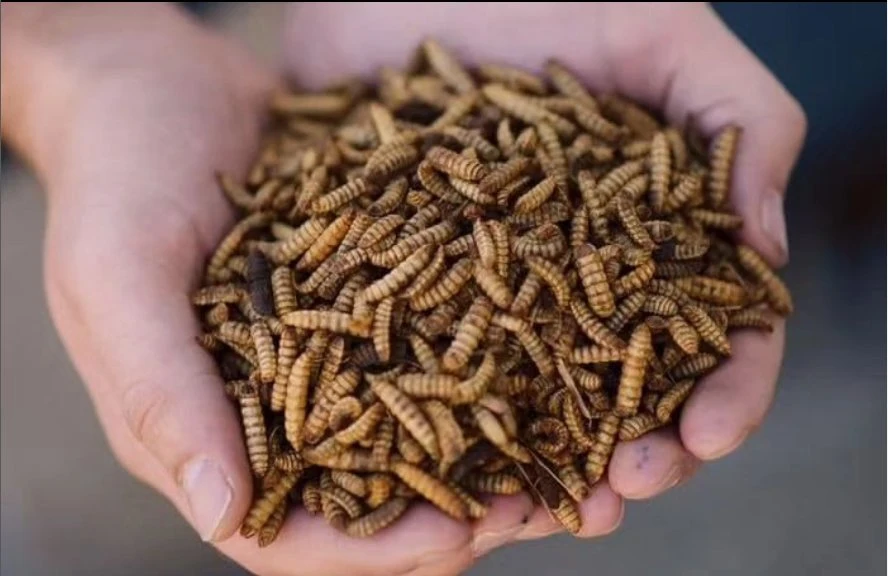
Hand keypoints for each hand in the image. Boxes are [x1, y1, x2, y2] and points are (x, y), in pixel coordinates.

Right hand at [1, 4, 530, 575]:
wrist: (157, 81)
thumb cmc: (118, 175)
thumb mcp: (118, 275)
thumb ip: (161, 393)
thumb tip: (223, 516)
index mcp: (201, 432)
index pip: (288, 535)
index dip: (373, 551)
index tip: (459, 536)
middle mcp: (271, 411)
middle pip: (369, 500)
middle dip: (458, 515)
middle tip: (546, 502)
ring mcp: (322, 359)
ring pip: (413, 438)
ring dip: (491, 454)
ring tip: (575, 451)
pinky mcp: (362, 305)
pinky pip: (428, 352)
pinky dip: (486, 370)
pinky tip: (549, 361)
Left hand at [281, 0, 806, 563]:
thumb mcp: (665, 36)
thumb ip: (741, 126)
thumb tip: (765, 253)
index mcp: (653, 234)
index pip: (711, 331)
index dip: (723, 391)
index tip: (706, 435)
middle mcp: (578, 275)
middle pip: (622, 387)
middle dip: (632, 450)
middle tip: (615, 495)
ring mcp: (495, 286)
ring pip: (531, 398)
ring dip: (543, 463)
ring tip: (539, 510)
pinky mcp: (413, 283)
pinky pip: (431, 362)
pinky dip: (443, 418)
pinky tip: (441, 461)